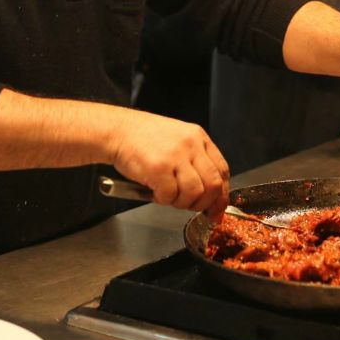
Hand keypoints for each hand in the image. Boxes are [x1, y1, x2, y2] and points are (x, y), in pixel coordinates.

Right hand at [108, 112, 229, 213]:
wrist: (116, 130)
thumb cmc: (143, 139)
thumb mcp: (177, 140)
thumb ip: (194, 161)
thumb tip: (209, 193)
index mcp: (198, 138)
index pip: (222, 171)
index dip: (221, 195)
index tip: (216, 209)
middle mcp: (191, 145)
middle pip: (213, 185)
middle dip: (203, 204)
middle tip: (189, 206)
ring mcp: (175, 155)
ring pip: (194, 193)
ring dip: (181, 203)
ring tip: (168, 196)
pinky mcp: (158, 167)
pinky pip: (170, 195)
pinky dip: (162, 200)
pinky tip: (154, 191)